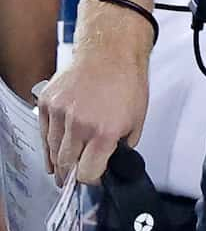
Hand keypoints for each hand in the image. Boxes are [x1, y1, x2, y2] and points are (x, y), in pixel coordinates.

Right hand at [37, 43, 148, 184]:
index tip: (93, 177)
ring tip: (65, 165)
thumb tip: (110, 163)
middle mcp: (80, 124)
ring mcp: (60, 112)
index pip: (87, 174)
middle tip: (75, 177)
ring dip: (59, 161)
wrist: (110, 50)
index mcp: (104, 131)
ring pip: (53, 152)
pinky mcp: (47, 102)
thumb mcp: (137, 120)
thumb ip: (122, 147)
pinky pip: (43, 133)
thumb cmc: (126, 81)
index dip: (91, 180)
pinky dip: (49, 143)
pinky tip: (56, 147)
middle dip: (73, 175)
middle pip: (67, 166)